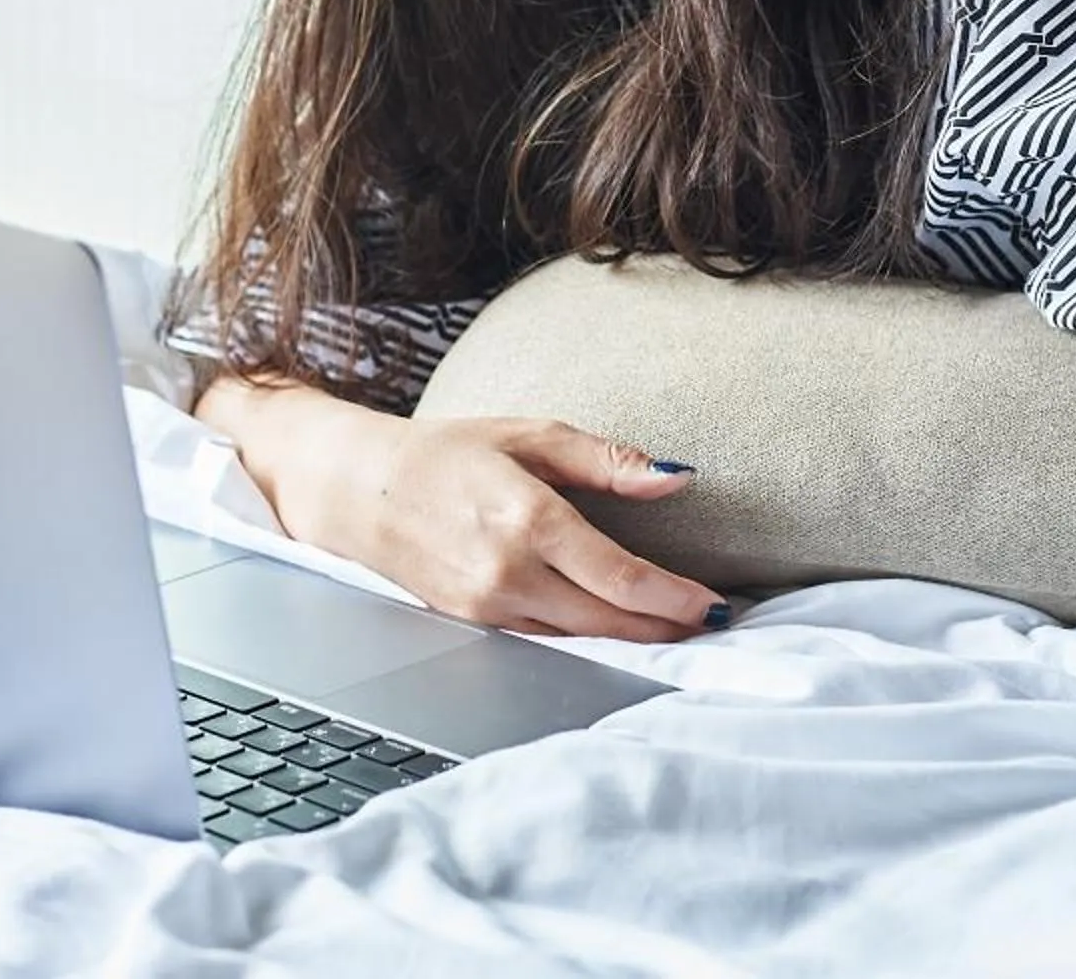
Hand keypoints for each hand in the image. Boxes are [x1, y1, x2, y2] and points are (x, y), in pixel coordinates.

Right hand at [243, 391, 730, 642]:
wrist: (360, 491)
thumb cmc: (449, 454)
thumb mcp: (532, 435)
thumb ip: (608, 461)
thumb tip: (676, 477)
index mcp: (529, 518)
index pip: (620, 576)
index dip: (674, 598)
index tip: (715, 606)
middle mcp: (509, 573)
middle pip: (608, 619)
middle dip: (666, 626)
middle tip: (715, 625)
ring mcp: (488, 607)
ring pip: (581, 637)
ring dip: (634, 638)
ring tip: (680, 629)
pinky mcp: (475, 624)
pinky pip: (547, 640)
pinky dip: (590, 638)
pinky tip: (618, 629)